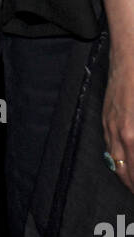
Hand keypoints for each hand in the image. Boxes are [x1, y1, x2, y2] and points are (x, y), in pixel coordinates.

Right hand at [103, 45, 133, 194]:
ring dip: (125, 176)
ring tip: (133, 185)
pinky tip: (123, 163)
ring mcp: (110, 124)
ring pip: (115, 161)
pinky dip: (116, 161)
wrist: (130, 51)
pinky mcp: (106, 115)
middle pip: (125, 171)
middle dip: (133, 185)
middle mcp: (120, 133)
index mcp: (133, 134)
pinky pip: (109, 147)